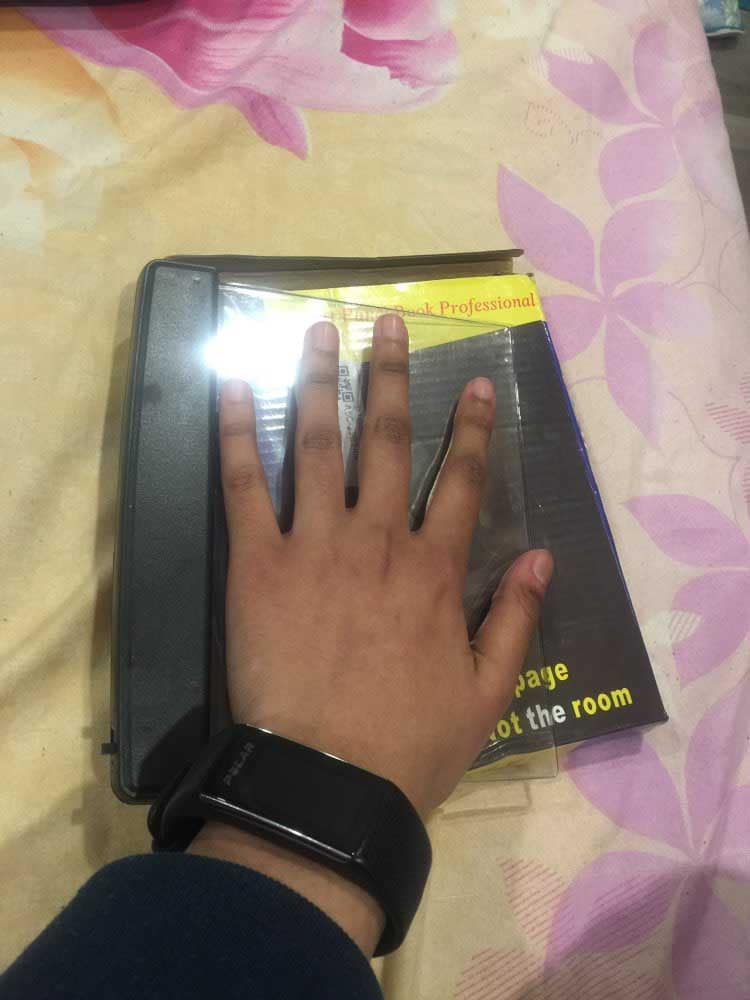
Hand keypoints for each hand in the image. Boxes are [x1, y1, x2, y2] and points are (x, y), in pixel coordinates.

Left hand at [190, 313, 551, 952]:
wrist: (325, 783)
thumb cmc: (409, 745)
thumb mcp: (487, 694)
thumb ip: (516, 620)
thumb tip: (543, 555)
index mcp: (434, 571)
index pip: (461, 481)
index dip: (473, 428)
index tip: (478, 381)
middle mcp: (378, 539)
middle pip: (387, 441)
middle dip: (390, 376)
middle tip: (386, 322)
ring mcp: (314, 544)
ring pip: (319, 445)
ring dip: (320, 382)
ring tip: (316, 330)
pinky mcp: (256, 563)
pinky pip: (245, 486)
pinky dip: (240, 433)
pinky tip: (235, 387)